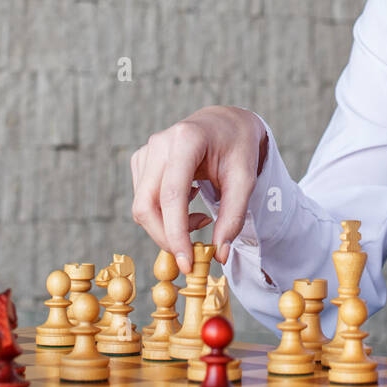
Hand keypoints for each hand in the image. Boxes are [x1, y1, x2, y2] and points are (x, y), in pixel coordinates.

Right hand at [130, 106, 267, 274]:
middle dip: (166, 237)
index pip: (172, 195)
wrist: (224, 123)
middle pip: (147, 204)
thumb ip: (233, 216)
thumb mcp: (245, 179)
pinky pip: (143, 199)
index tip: (186, 263)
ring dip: (168, 226)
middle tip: (194, 252)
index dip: (175, 233)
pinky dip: (163, 214)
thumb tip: (219, 253)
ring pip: (142, 206)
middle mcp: (159, 143)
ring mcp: (146, 150)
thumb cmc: (237, 147)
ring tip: (201, 218)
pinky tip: (187, 203)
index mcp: (186, 140)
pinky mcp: (141, 160)